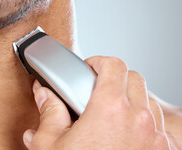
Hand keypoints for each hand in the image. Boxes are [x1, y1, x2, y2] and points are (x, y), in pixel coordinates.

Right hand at [23, 56, 175, 149]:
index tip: (88, 69)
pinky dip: (144, 123)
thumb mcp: (51, 146)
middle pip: (134, 78)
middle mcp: (139, 120)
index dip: (98, 61)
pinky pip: (159, 126)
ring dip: (130, 100)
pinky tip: (124, 136)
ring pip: (148, 101)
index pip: (113, 65)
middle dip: (114, 78)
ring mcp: (156, 139)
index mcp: (109, 110)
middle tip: (95, 90)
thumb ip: (48, 112)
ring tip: (109, 115)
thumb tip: (43, 93)